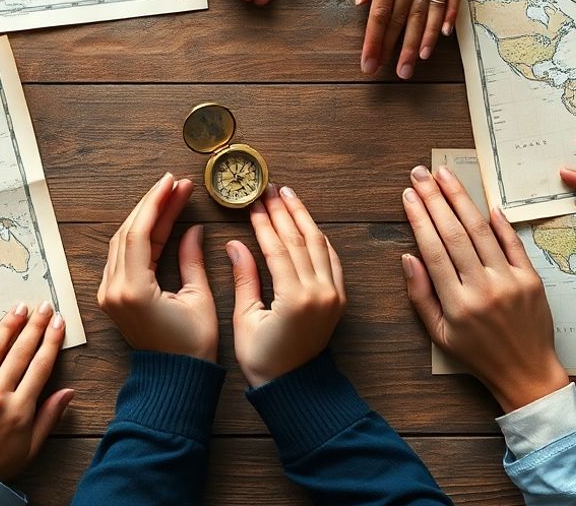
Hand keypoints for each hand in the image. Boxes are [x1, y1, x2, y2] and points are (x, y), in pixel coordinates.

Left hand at [0, 302, 73, 482]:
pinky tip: (1, 328)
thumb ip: (50, 416)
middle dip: (37, 327)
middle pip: (24, 354)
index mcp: (23, 411)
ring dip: (14, 326)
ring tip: (24, 306)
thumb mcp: (32, 447)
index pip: (42, 367)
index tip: (60, 324)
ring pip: (1, 351)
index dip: (52, 343)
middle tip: (46, 307)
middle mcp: (3, 397)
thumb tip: (69, 391)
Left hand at [98, 173, 216, 361]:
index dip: (156, 203)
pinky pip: (121, 256)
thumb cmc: (191, 347)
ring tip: (171, 197)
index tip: (172, 182)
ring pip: (121, 242)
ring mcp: (108, 294)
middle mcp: (113, 290)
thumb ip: (191, 259)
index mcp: (133, 290)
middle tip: (176, 185)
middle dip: (152, 205)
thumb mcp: (198, 299)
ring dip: (145, 218)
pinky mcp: (112, 297)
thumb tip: (193, 229)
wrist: (173, 380)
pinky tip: (159, 222)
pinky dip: (140, 236)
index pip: (139, 233)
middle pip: (127, 233)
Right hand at [225, 185, 344, 386]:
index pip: (277, 248)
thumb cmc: (264, 361)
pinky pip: (332, 259)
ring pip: (319, 244)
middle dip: (283, 211)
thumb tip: (236, 244)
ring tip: (287, 196)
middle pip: (300, 240)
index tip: (252, 203)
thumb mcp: (245, 320)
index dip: (263, 223)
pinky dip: (319, 238)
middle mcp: (319, 292)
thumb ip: (244, 279)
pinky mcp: (339, 299)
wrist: (295, 387)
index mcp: (294, 298)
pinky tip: (307, 224)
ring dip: (303, 217)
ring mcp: (333, 295)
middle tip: (269, 189)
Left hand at [357, 0, 474, 79]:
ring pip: (429, 13)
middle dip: (397, 49)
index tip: (369, 62)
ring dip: (422, 42)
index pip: (381, 12)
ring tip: (416, 65)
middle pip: (405, 18)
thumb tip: (363, 1)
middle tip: (393, 75)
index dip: (374, 41)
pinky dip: (449, 16)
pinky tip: (445, 36)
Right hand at [400, 165, 568, 412]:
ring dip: (462, 199)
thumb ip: (420, 295)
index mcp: (456, 303)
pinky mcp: (532, 279)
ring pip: (481, 231)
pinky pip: (513, 244)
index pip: (433, 249)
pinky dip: (499, 222)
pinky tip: (485, 203)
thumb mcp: (439, 334)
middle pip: (454, 233)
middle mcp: (482, 288)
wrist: (527, 373)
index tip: (408, 196)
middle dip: (435, 199)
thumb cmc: (477, 355)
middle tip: (420, 174)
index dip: (419, 218)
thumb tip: (407, 256)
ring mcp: (510, 282)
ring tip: (445, 176)